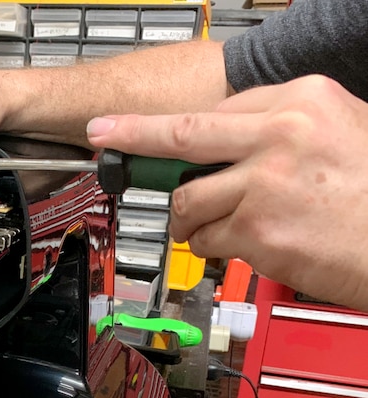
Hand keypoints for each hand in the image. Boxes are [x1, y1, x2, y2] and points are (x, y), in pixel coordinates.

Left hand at [87, 75, 367, 310]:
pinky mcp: (257, 232)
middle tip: (104, 136)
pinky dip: (210, 245)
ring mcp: (265, 185)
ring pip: (189, 197)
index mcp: (302, 102)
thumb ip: (282, 128)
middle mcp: (279, 136)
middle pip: (182, 133)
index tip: (137, 126)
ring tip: (204, 223)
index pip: (213, 110)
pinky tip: (237, 244)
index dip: (171, 125)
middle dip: (133, 136)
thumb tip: (222, 137)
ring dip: (187, 216)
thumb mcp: (344, 129)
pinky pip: (206, 238)